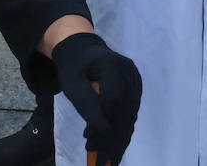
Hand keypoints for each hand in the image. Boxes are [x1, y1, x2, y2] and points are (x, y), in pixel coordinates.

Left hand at [52, 33, 141, 165]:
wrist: (82, 51)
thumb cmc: (73, 66)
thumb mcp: (71, 84)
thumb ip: (86, 104)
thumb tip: (105, 130)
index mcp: (111, 63)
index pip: (114, 97)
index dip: (103, 119)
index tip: (87, 137)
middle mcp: (129, 71)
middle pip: (124, 110)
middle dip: (110, 136)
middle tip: (93, 156)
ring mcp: (135, 81)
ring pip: (129, 116)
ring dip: (116, 140)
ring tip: (101, 158)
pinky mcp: (135, 90)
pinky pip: (130, 115)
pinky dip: (121, 134)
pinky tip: (112, 152)